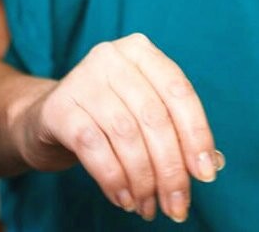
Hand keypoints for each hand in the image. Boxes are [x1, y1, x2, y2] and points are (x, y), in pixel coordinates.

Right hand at [13, 33, 222, 223]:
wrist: (47, 119)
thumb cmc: (106, 116)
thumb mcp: (142, 113)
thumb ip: (176, 131)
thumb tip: (211, 164)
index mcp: (141, 51)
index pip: (179, 93)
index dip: (196, 136)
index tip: (205, 175)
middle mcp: (112, 56)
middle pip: (154, 118)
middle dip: (170, 169)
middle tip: (176, 206)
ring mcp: (82, 79)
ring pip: (127, 135)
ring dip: (143, 180)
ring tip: (148, 206)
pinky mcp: (59, 107)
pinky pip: (94, 148)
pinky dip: (114, 179)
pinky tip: (123, 199)